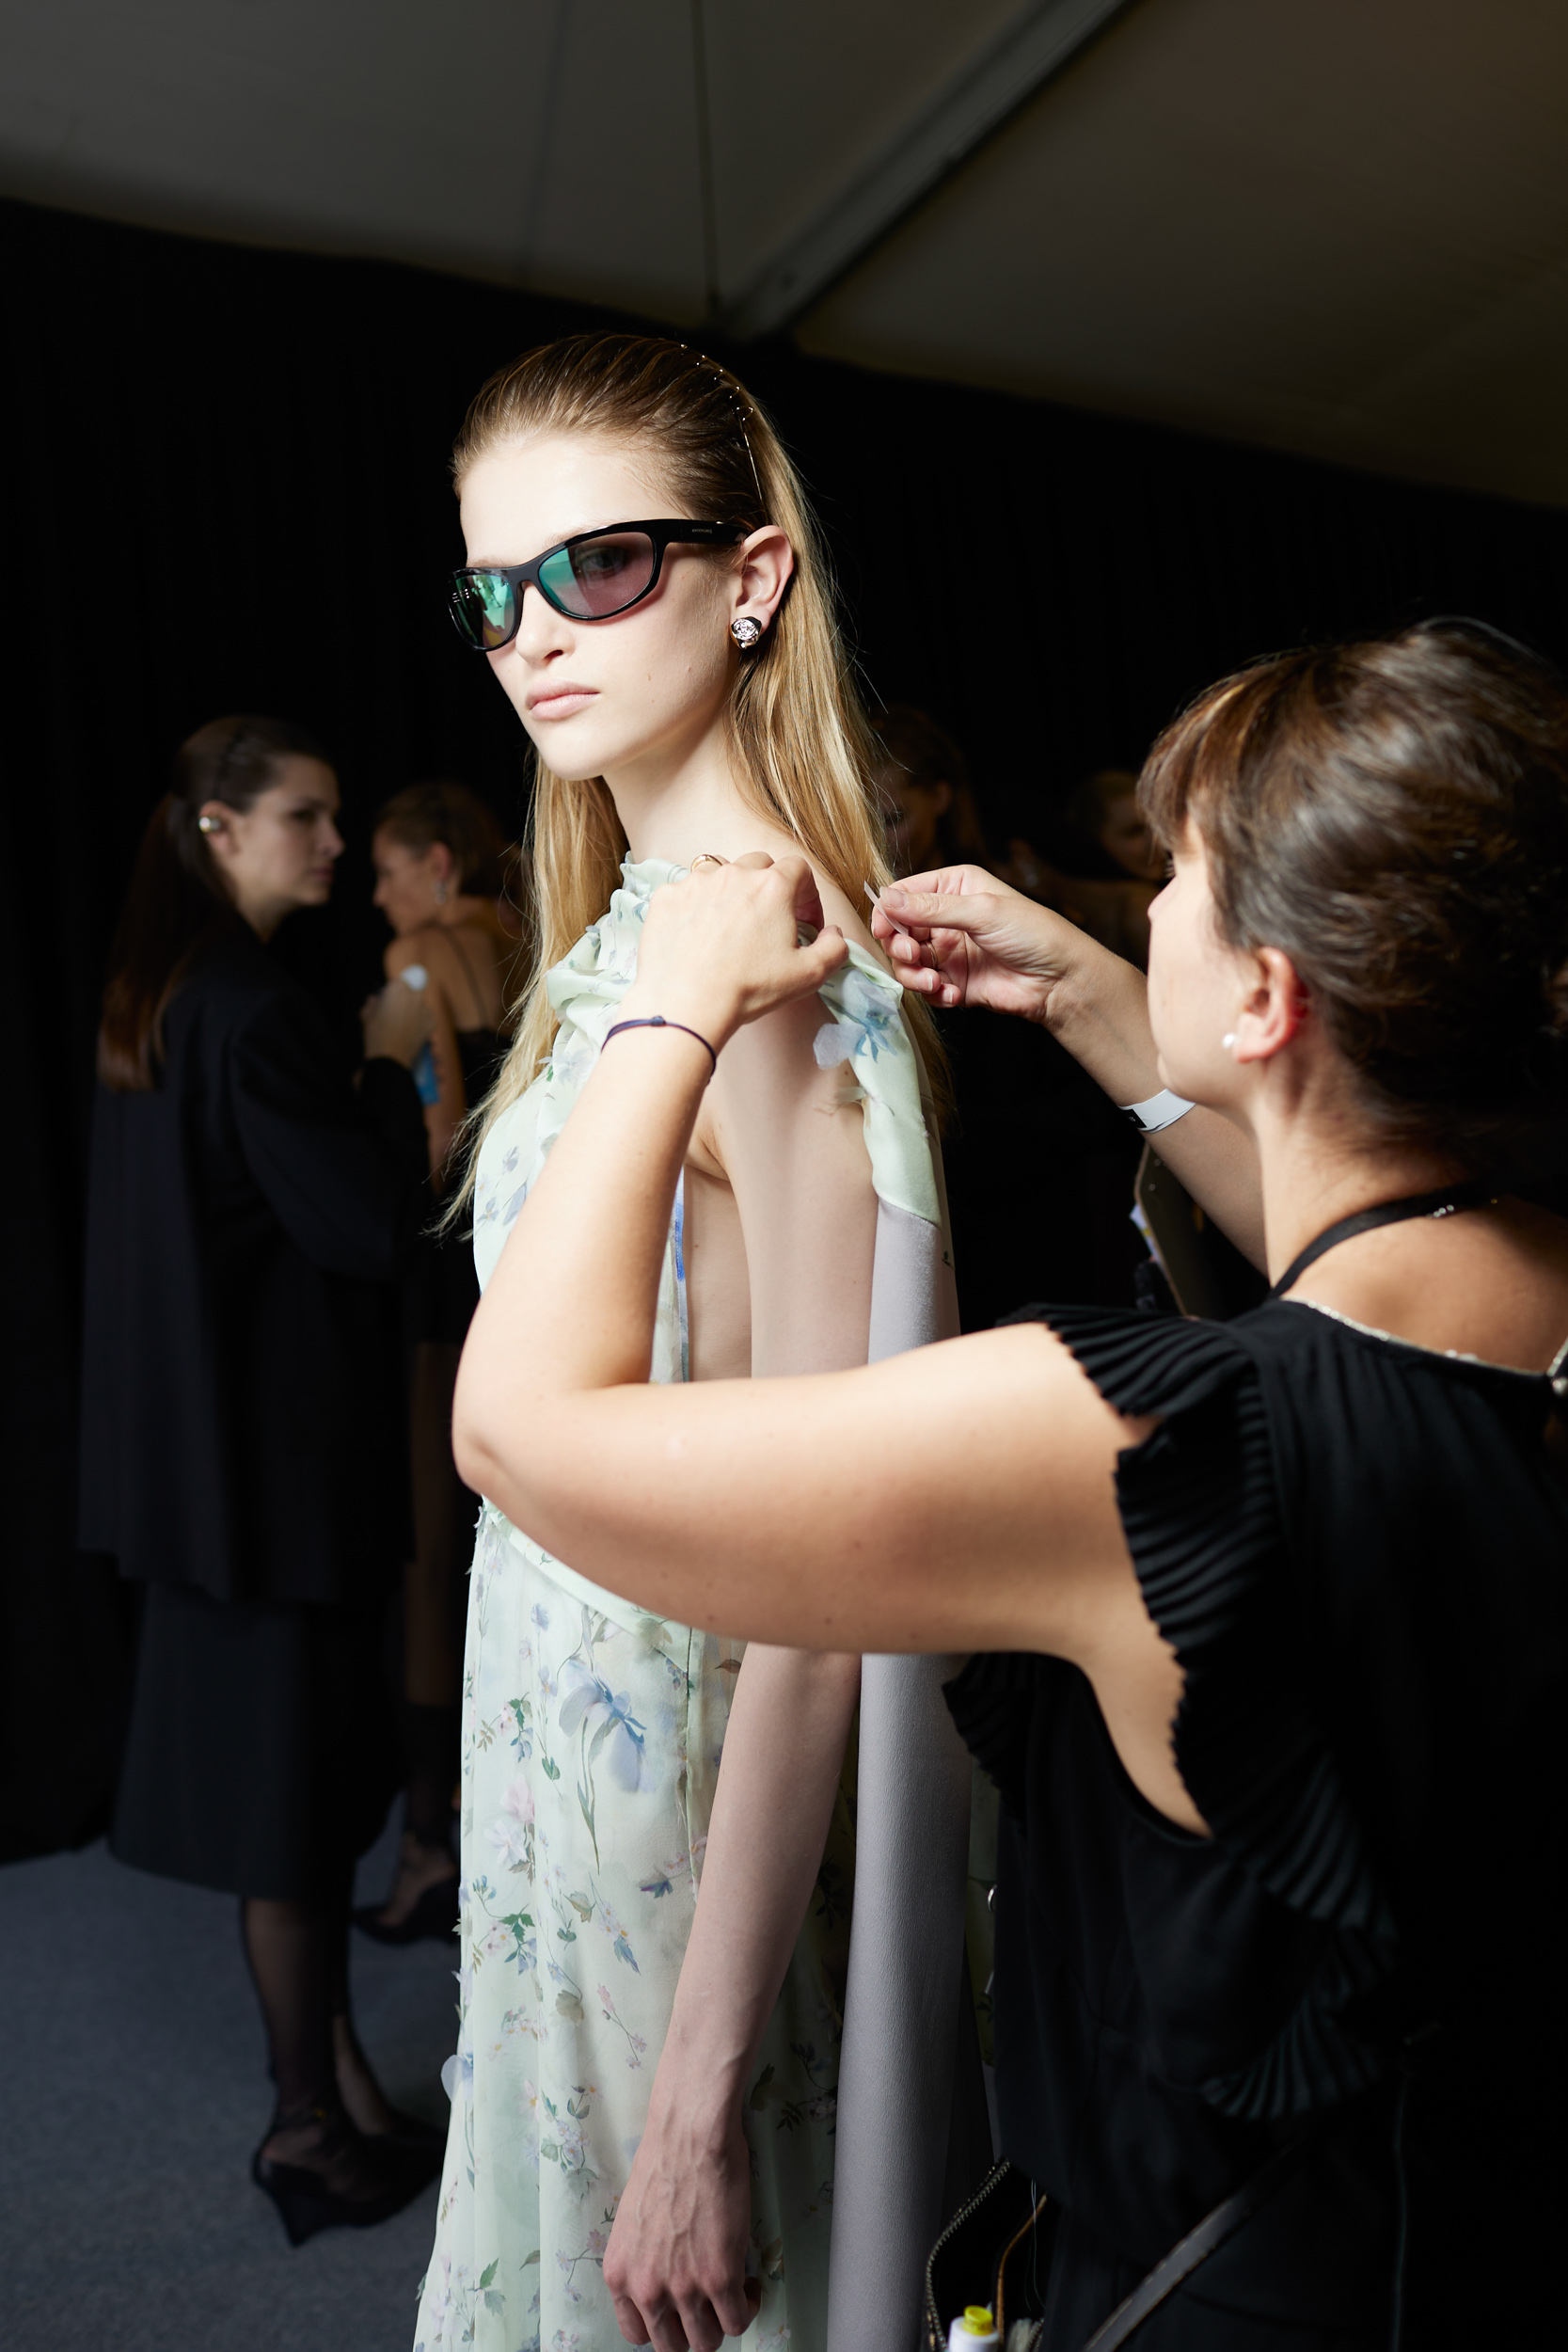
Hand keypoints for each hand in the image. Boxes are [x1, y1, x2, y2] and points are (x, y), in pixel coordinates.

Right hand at [361, 975, 431, 1066]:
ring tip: (403, 1025)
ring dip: (414, 1010)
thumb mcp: (367, 1015)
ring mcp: (426, 1009)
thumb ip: (372, 1002)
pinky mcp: (433, 1022)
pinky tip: (410, 1032)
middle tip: (396, 1012)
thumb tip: (374, 999)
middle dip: (406, 998)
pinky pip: (426, 1017)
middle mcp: (415, 995)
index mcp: (398, 988)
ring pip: (420, 1004)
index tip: (390, 1000)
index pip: (399, 982)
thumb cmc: (376, 1034)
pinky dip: (420, 1021)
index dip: (394, 991)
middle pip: (412, 990)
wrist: (390, 1058)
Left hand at [603, 2096, 760, 2350]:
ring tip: (732, 2293)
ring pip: (707, 2341)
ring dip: (721, 2321)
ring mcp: (682, 2288)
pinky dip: (747, 2308)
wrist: (689, 2134)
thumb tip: (664, 2279)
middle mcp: (645, 2290)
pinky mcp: (719, 2277)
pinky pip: (737, 2321)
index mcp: (619, 2275)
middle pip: (672, 2346)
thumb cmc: (664, 2161)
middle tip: (708, 2303)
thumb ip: (643, 2261)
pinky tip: (748, 2284)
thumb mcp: (634, 2224)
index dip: (663, 2326)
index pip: (636, 2334)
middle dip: (693, 2328)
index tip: (679, 2311)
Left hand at [624, 854, 848, 1054]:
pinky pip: (687, 891)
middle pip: (759, 864)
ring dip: (731, 891)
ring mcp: (696, 882)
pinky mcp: (667, 897)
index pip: (799, 869)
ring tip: (729, 926)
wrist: (686, 1002)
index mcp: (773, 887)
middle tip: (767, 921)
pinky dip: (696, 906)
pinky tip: (697, 935)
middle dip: (769, 887)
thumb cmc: (748, 988)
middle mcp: (734, 873)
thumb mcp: (809, 975)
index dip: (806, 893)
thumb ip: (835, 948)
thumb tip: (833, 934)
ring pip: (721, 872)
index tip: (803, 919)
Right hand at [870, 862, 1102, 1022]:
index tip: (884, 929)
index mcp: (954, 887)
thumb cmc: (1033, 933)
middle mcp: (948, 918)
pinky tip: (952, 994)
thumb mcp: (982, 911)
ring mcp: (950, 952)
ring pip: (908, 963)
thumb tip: (886, 899)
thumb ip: (931, 908)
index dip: (888, 911)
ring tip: (934, 982)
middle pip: (899, 931)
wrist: (1061, 980)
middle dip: (899, 946)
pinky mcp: (955, 982)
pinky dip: (933, 994)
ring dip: (914, 974)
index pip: (905, 894)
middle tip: (911, 955)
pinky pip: (927, 989)